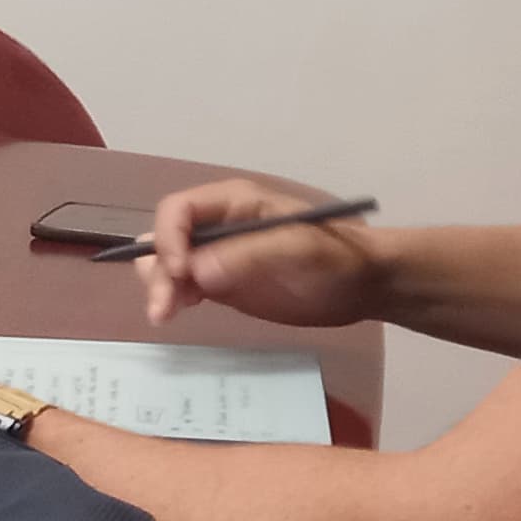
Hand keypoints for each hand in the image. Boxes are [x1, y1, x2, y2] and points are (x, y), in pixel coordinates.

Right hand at [139, 175, 380, 329]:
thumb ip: (247, 255)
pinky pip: (183, 286)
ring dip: (159, 288)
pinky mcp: (222, 284)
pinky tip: (178, 314)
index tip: (178, 273)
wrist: (364, 285)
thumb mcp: (298, 248)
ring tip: (166, 316)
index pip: (179, 210)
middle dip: (157, 271)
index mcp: (233, 203)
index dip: (169, 238)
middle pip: (165, 239)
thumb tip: (194, 272)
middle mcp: (218, 226)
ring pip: (167, 265)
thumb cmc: (337, 257)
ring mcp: (218, 256)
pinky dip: (172, 299)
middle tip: (164, 309)